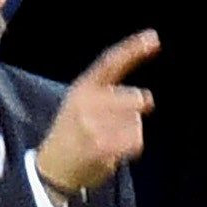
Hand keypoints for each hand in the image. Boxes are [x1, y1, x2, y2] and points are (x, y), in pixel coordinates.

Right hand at [32, 32, 158, 196]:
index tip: (153, 38)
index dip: (133, 48)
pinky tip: (111, 152)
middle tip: (114, 124)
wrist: (53, 169)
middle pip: (134, 98)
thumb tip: (147, 98)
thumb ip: (107, 93)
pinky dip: (130, 149)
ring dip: (129, 133)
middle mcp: (87, 102)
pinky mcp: (102, 145)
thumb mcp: (80, 103)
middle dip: (134, 111)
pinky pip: (136, 141)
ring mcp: (93, 124)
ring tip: (108, 140)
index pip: (110, 61)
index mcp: (82, 87)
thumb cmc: (72, 134)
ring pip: (136, 122)